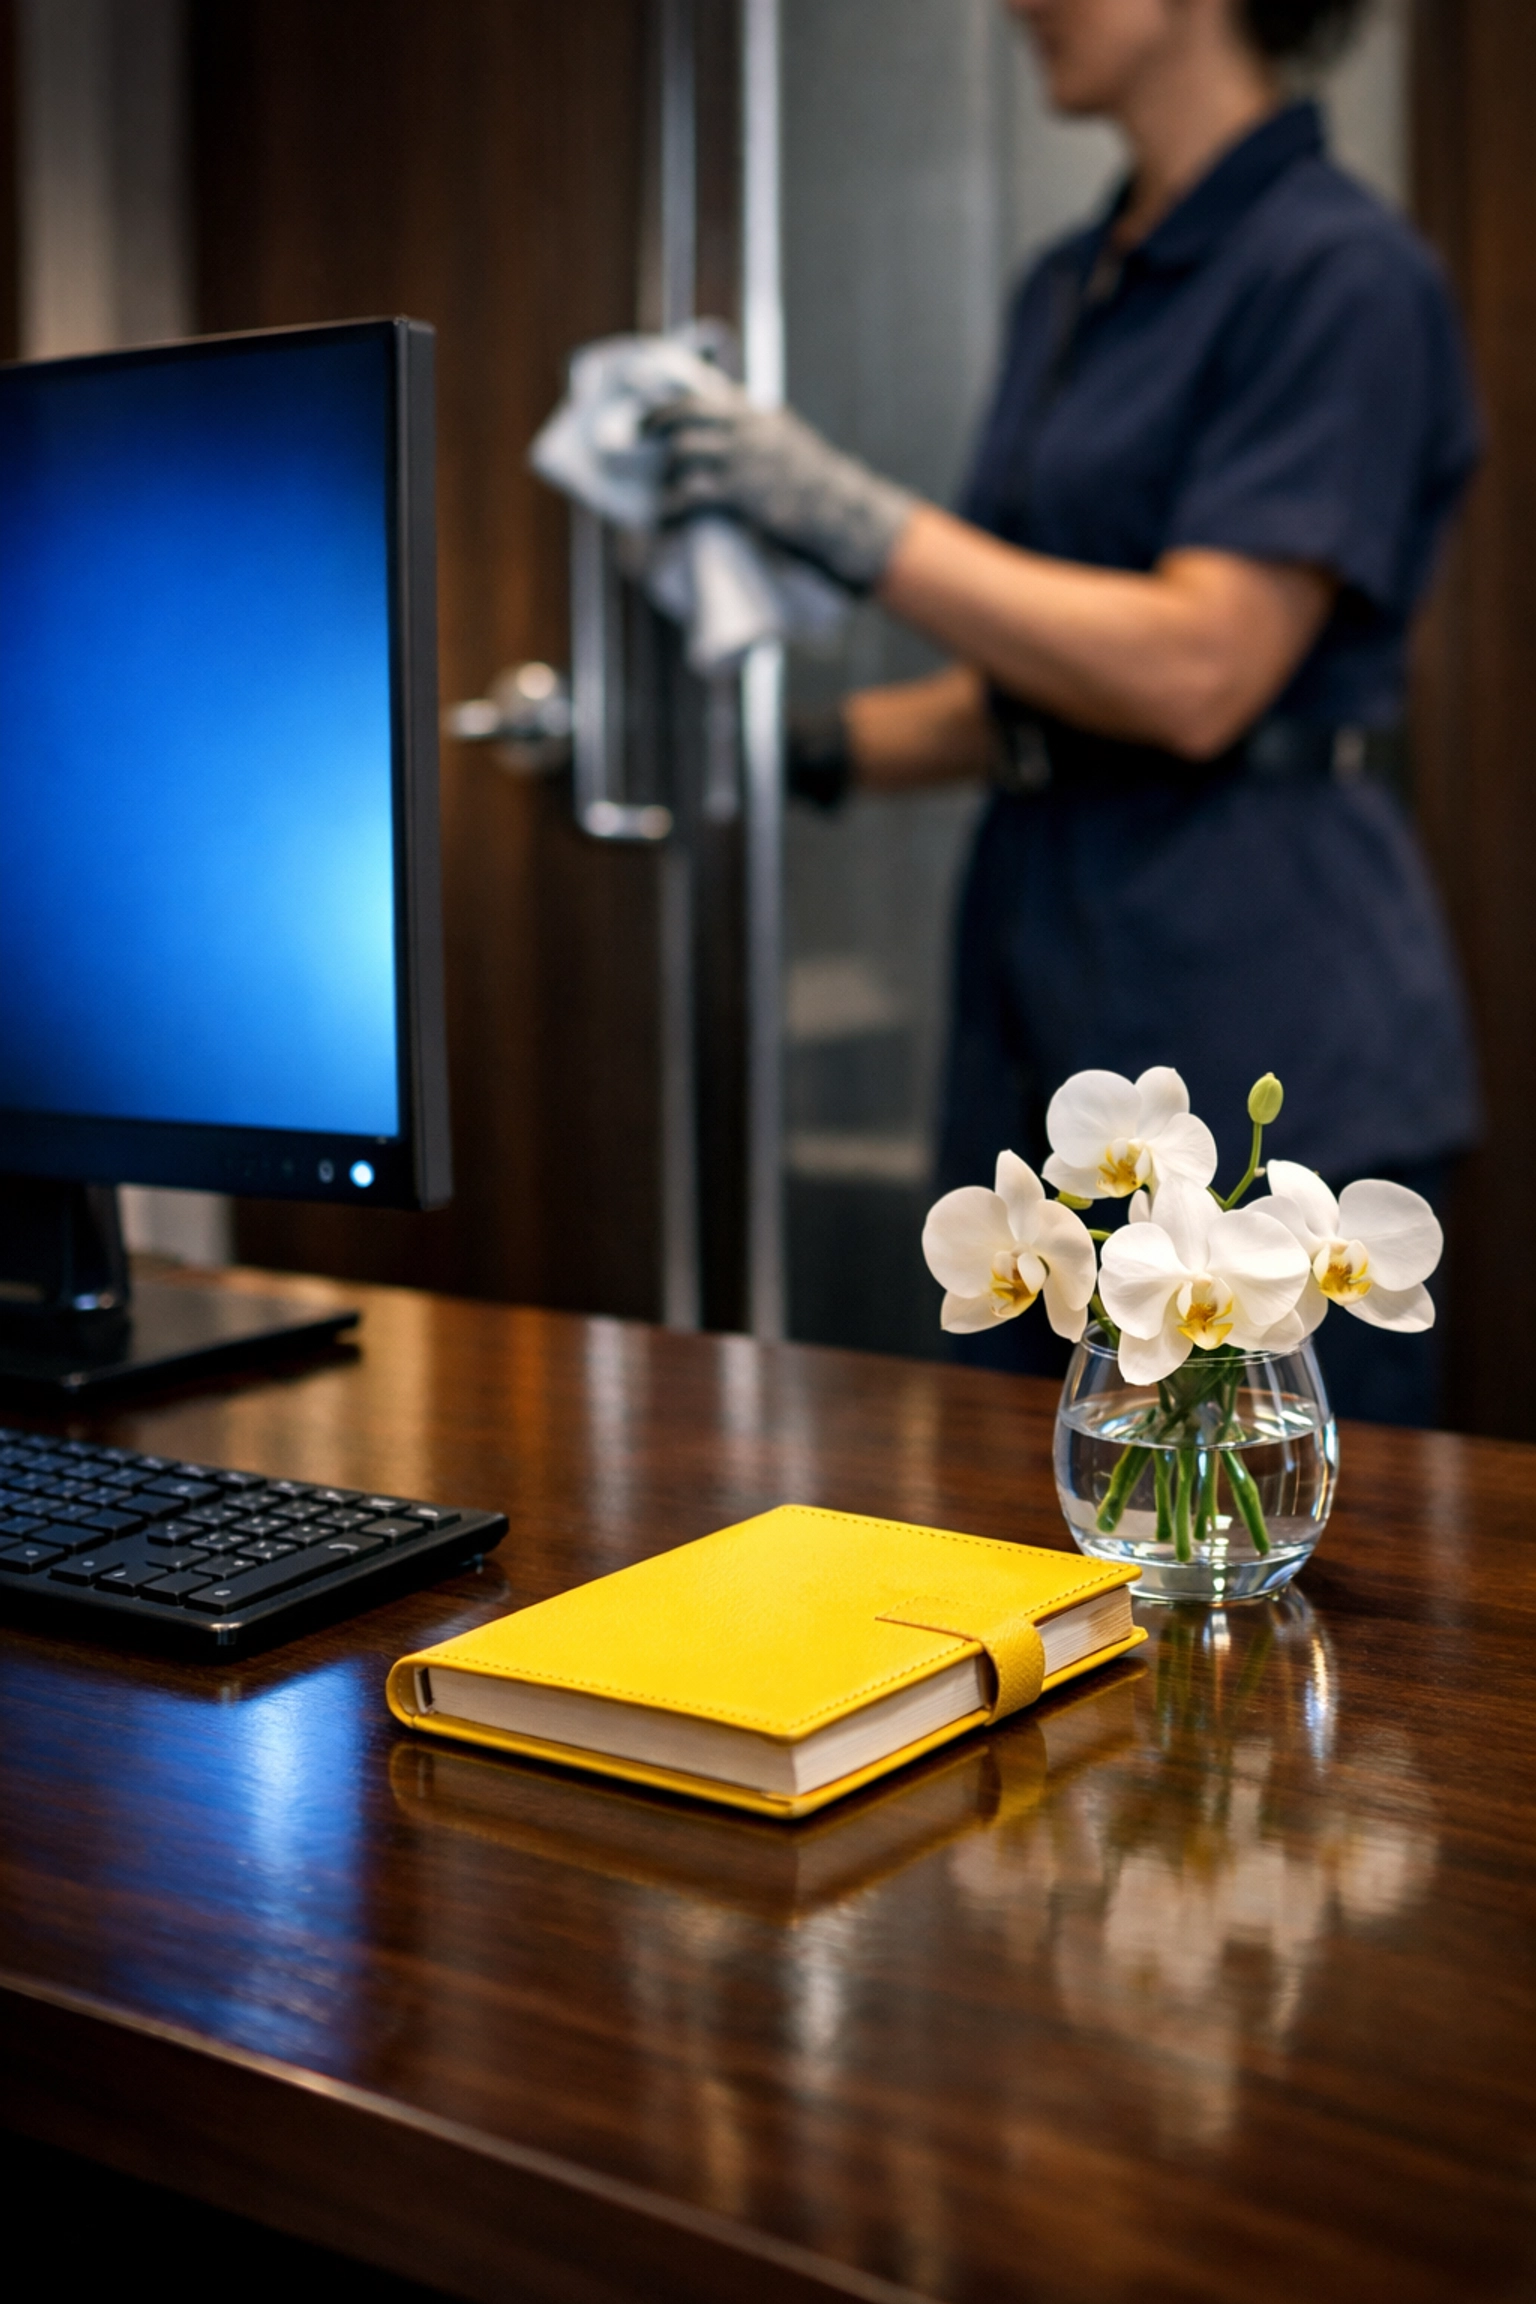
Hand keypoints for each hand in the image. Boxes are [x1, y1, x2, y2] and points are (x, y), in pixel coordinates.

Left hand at [646, 394, 916, 593]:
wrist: (844, 516)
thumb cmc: (821, 491)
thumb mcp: (793, 448)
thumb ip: (762, 441)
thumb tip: (731, 447)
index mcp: (760, 416)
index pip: (706, 393)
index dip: (673, 399)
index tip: (654, 409)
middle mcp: (748, 428)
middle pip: (685, 411)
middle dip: (655, 421)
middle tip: (638, 435)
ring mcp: (742, 459)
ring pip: (682, 449)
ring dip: (663, 471)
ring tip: (658, 489)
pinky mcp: (739, 494)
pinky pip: (689, 494)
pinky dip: (669, 507)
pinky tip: (662, 518)